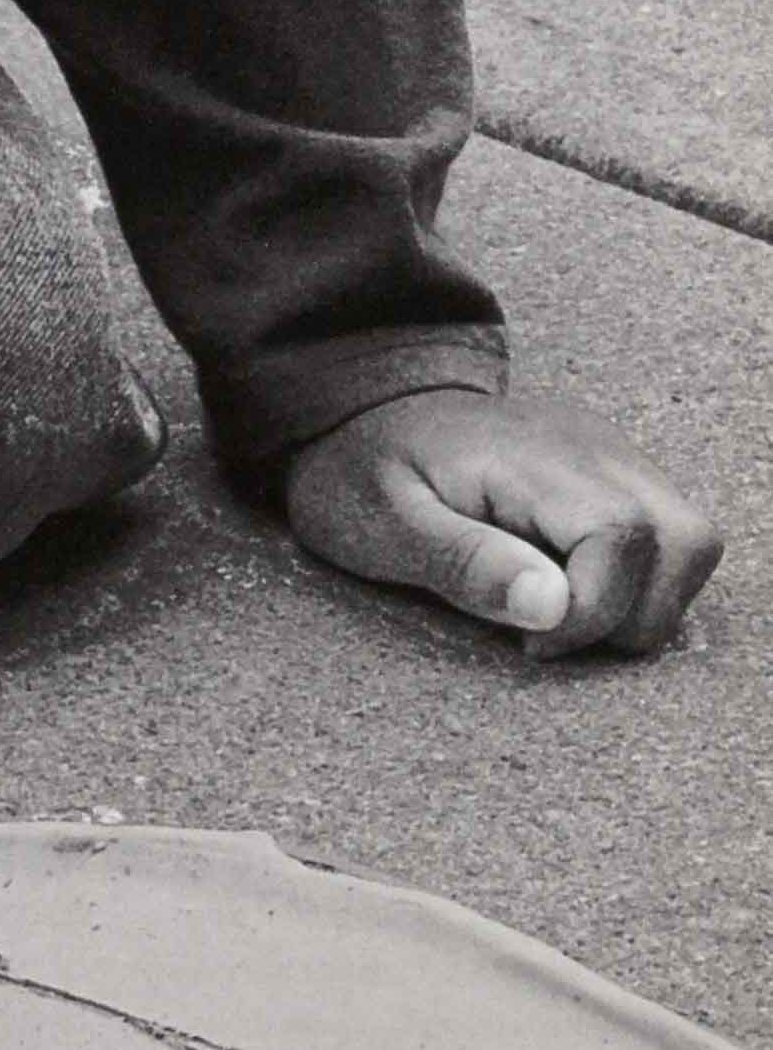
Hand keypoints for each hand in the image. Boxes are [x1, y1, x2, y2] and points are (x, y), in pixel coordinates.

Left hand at [284, 388, 721, 654]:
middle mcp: (589, 446)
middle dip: (635, 615)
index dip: (592, 610)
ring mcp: (608, 453)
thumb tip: (555, 607)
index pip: (622, 536)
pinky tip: (571, 587)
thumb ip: (465, 563)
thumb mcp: (382, 524)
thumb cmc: (361, 472)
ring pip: (689, 539)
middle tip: (551, 632)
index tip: (529, 641)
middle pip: (685, 538)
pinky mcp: (611, 471)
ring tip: (564, 613)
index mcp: (529, 457)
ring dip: (645, 600)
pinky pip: (665, 533)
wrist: (360, 409)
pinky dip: (639, 579)